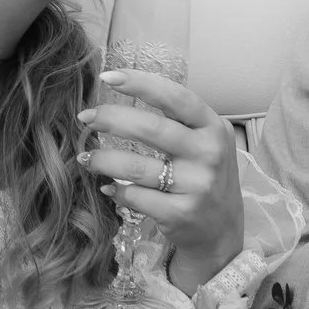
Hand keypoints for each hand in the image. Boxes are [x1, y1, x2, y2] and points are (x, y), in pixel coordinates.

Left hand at [82, 70, 243, 287]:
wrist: (222, 232)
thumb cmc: (204, 178)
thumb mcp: (205, 144)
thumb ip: (178, 122)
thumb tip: (125, 98)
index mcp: (214, 128)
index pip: (176, 97)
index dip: (141, 84)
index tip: (108, 77)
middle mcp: (209, 154)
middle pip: (151, 128)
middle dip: (110, 119)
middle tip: (86, 118)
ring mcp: (197, 186)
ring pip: (135, 167)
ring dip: (103, 160)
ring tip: (87, 157)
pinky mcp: (180, 213)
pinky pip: (135, 197)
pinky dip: (115, 190)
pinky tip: (109, 188)